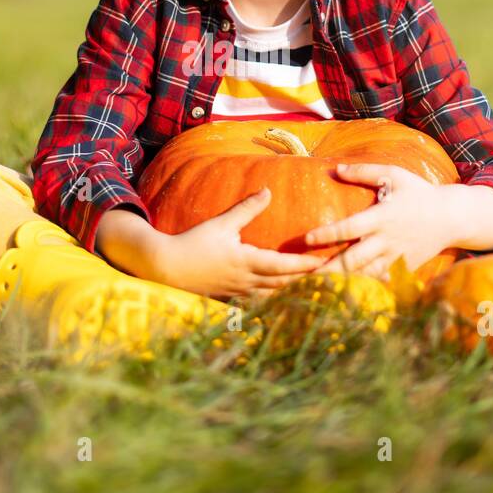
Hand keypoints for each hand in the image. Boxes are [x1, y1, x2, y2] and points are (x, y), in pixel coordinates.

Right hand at [152, 188, 322, 299]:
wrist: (165, 267)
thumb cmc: (193, 242)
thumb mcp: (221, 223)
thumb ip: (246, 209)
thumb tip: (267, 191)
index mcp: (247, 262)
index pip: (284, 267)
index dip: (306, 266)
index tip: (325, 263)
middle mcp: (246, 281)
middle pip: (284, 285)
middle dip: (306, 281)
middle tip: (328, 276)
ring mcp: (238, 293)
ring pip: (273, 295)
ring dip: (292, 291)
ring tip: (311, 286)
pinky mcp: (230, 297)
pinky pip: (258, 300)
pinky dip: (274, 298)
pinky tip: (283, 296)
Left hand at [304, 163, 454, 281]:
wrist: (451, 218)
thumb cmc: (419, 192)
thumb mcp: (394, 175)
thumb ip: (364, 172)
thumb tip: (336, 169)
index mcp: (383, 217)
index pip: (350, 227)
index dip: (328, 234)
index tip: (307, 238)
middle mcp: (387, 240)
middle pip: (354, 259)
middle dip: (330, 269)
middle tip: (306, 276)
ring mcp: (395, 257)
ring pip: (365, 274)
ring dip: (342, 283)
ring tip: (319, 290)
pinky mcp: (402, 268)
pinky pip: (380, 280)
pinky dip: (363, 288)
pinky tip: (344, 296)